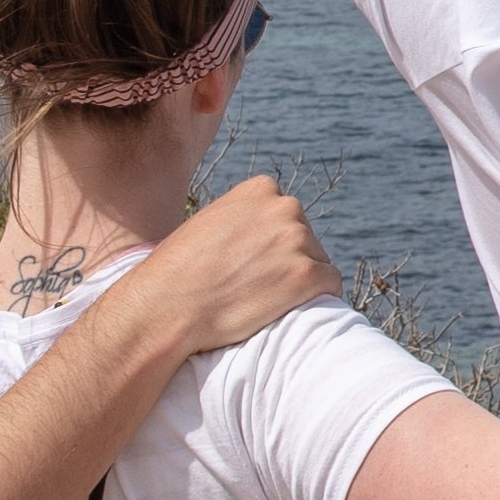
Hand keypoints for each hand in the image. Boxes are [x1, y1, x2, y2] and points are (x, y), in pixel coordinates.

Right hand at [113, 177, 336, 359]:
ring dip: (302, 281)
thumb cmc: (178, 270)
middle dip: (289, 260)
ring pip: (319, 261)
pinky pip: (332, 284)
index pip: (286, 214)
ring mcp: (297, 240)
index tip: (255, 263)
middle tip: (260, 287)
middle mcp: (285, 207)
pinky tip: (298, 309)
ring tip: (267, 301)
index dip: (273, 243)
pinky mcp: (306, 275)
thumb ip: (242, 217)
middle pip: (305, 237)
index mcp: (261, 190)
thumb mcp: (210, 222)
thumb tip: (263, 227)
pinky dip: (320, 297)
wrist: (167, 305)